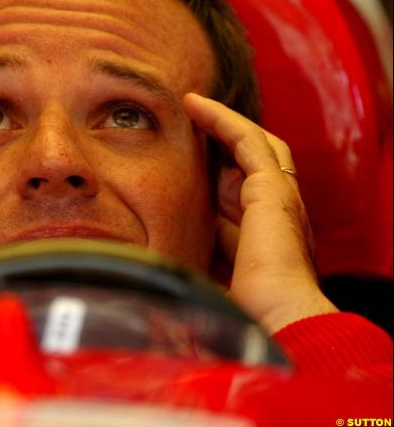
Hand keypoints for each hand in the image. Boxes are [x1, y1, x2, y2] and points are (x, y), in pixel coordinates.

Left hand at [183, 93, 336, 333]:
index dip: (209, 175)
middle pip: (249, 164)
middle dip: (219, 141)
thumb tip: (147, 280)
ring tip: (189, 105)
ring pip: (253, 144)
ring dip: (221, 122)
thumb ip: (188, 275)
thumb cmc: (244, 317)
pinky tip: (195, 106)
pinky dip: (222, 119)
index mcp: (261, 238)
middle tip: (185, 123)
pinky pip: (248, 139)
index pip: (235, 195)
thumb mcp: (207, 286)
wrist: (278, 322)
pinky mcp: (273, 187)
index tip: (177, 163)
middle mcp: (274, 214)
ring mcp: (279, 198)